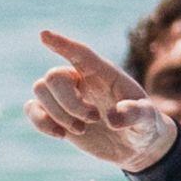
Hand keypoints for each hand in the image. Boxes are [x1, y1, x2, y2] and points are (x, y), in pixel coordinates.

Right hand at [29, 27, 176, 171]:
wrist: (135, 146)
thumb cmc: (145, 124)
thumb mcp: (148, 119)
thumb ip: (135, 114)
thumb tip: (112, 119)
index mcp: (103, 73)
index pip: (80, 53)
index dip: (62, 44)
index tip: (44, 35)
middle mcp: (81, 79)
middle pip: (54, 77)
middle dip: (70, 103)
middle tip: (94, 119)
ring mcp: (66, 96)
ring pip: (40, 90)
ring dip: (58, 113)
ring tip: (82, 129)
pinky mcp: (56, 115)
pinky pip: (32, 108)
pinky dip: (41, 122)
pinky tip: (61, 135)